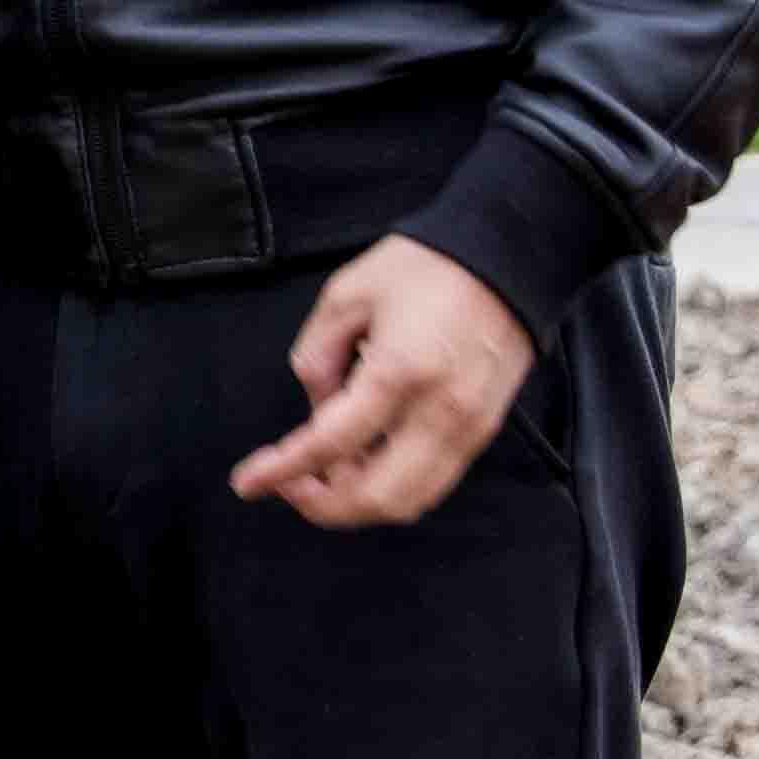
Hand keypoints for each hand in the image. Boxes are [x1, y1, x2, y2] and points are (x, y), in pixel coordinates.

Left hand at [229, 234, 536, 527]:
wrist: (509, 255)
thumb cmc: (426, 266)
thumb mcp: (346, 295)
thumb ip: (317, 356)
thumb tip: (316, 408)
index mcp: (400, 371)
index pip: (330, 444)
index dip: (282, 472)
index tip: (248, 483)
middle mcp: (441, 411)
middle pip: (377, 497)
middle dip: (323, 504)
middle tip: (289, 480)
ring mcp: (470, 427)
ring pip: (411, 501)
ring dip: (360, 501)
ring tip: (325, 470)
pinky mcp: (485, 430)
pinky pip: (434, 482)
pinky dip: (393, 486)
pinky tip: (365, 459)